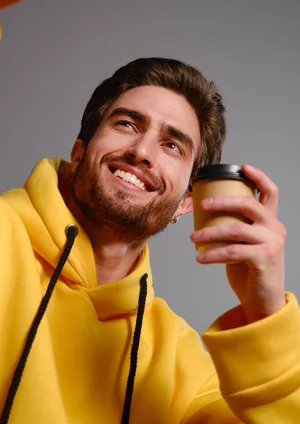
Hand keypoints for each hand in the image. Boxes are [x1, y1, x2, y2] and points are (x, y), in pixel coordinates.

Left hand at [190, 164, 286, 322]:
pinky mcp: (265, 260)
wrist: (263, 300)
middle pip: (249, 205)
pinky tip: (200, 258)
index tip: (243, 167)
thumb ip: (236, 226)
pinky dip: (213, 254)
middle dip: (223, 201)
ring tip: (192, 238)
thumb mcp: (245, 242)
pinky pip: (233, 251)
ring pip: (236, 229)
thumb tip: (206, 211)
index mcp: (270, 221)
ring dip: (209, 233)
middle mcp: (274, 229)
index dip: (258, 177)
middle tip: (204, 205)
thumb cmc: (250, 269)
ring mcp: (272, 244)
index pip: (270, 192)